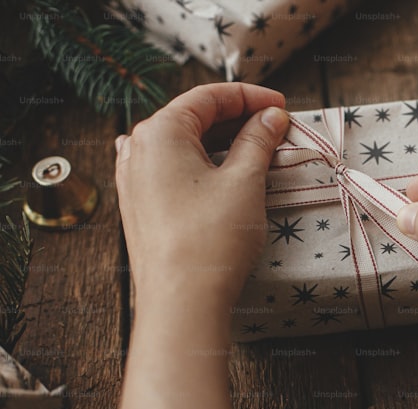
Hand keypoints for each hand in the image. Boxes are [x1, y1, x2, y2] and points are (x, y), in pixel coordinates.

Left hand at [115, 83, 290, 310]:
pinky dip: (206, 166)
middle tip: (277, 129)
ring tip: (260, 153)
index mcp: (159, 132)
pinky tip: (227, 176)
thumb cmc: (211, 238)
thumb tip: (271, 118)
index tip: (282, 107)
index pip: (209, 97)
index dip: (251, 97)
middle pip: (194, 118)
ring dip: (224, 144)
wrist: (182, 301)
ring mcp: (135, 180)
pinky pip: (176, 172)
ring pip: (185, 146)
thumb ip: (259, 141)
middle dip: (238, 120)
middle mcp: (138, 149)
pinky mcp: (142, 207)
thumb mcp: (245, 181)